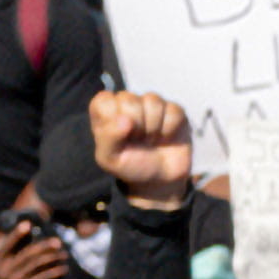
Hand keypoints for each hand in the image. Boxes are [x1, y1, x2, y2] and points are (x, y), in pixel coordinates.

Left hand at [88, 90, 193, 204]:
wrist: (160, 180)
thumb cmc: (130, 166)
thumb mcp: (110, 159)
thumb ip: (108, 138)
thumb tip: (125, 120)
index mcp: (106, 112)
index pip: (104, 99)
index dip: (112, 117)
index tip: (118, 136)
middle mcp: (128, 104)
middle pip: (129, 99)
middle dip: (135, 125)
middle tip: (137, 140)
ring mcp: (152, 105)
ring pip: (153, 101)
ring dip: (153, 127)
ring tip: (151, 140)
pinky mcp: (174, 110)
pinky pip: (173, 110)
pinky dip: (169, 128)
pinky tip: (166, 137)